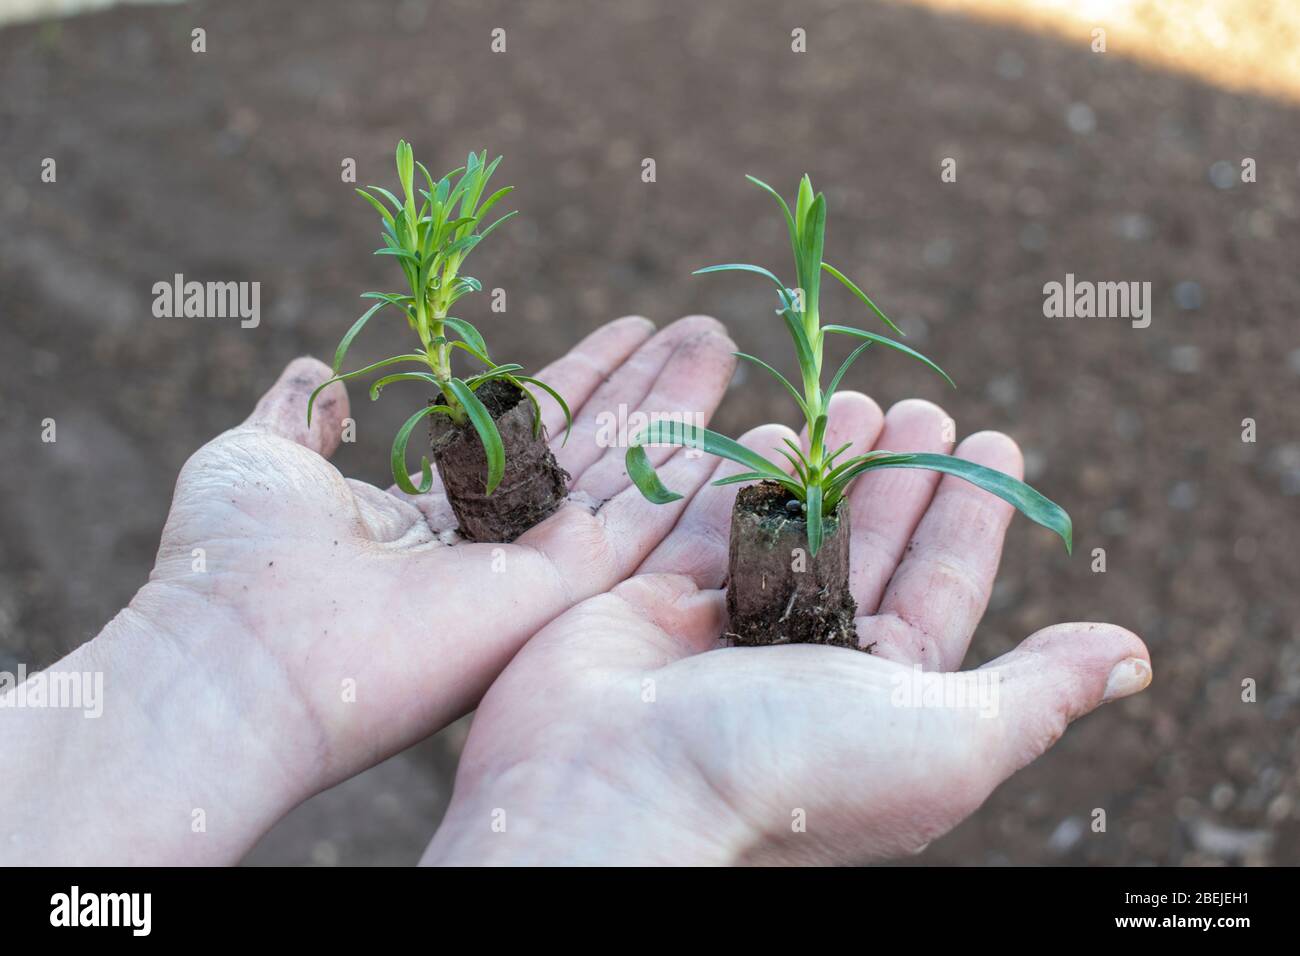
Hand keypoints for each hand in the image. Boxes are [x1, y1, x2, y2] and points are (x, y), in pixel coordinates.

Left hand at [0, 314, 736, 863]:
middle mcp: (495, 551)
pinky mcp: (556, 596)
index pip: (533, 435)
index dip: (584, 377)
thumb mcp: (267, 454)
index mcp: (437, 520)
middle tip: (705, 329)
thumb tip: (322, 370)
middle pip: (597, 453)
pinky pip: (639, 529)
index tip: (629, 327)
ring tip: (720, 342)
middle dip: (651, 389)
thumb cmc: (232, 559)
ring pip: (629, 482)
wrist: (234, 650)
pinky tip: (721, 427)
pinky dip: (684, 480)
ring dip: (679, 413)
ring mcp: (532, 577)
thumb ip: (303, 412)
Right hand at [421, 393, 1152, 864]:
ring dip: (832, 462)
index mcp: (886, 697)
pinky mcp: (657, 601)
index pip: (945, 588)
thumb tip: (1134, 657)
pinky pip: (715, 522)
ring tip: (859, 398)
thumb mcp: (947, 739)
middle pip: (872, 547)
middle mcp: (812, 663)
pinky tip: (782, 429)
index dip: (973, 517)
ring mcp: (730, 630)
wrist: (618, 787)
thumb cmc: (796, 769)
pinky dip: (749, 476)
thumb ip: (1037, 691)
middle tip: (926, 405)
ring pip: (796, 526)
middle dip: (904, 475)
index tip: (995, 442)